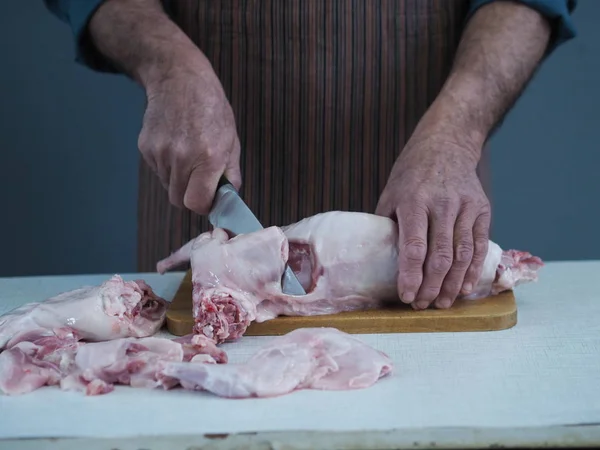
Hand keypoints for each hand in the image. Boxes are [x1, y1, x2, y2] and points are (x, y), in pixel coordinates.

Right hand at [138, 65, 241, 214]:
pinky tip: (175, 145)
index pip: (196, 203)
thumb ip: (230, 174)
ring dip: (178, 180)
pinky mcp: (145, 147)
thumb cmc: (211, 109)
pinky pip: (157, 171)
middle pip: (178, 200)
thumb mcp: (231, 140)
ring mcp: (160, 152)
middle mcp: (181, 157)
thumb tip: (228, 199)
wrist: (179, 79)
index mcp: (208, 157)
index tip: (209, 198)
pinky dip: (166, 166)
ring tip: (188, 154)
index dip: (203, 205)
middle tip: (200, 180)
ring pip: (167, 186)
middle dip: (190, 195)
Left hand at [375, 136, 490, 309]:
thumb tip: (378, 259)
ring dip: (452, 284)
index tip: (407, 296)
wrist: (447, 146)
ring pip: (461, 255)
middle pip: (439, 256)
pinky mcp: (482, 210)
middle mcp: (442, 205)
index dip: (411, 275)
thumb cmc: (411, 175)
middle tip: (423, 305)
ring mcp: (465, 207)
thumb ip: (388, 224)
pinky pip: (479, 246)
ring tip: (442, 303)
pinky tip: (463, 288)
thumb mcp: (391, 193)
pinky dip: (472, 270)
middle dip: (431, 286)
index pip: (413, 246)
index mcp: (414, 201)